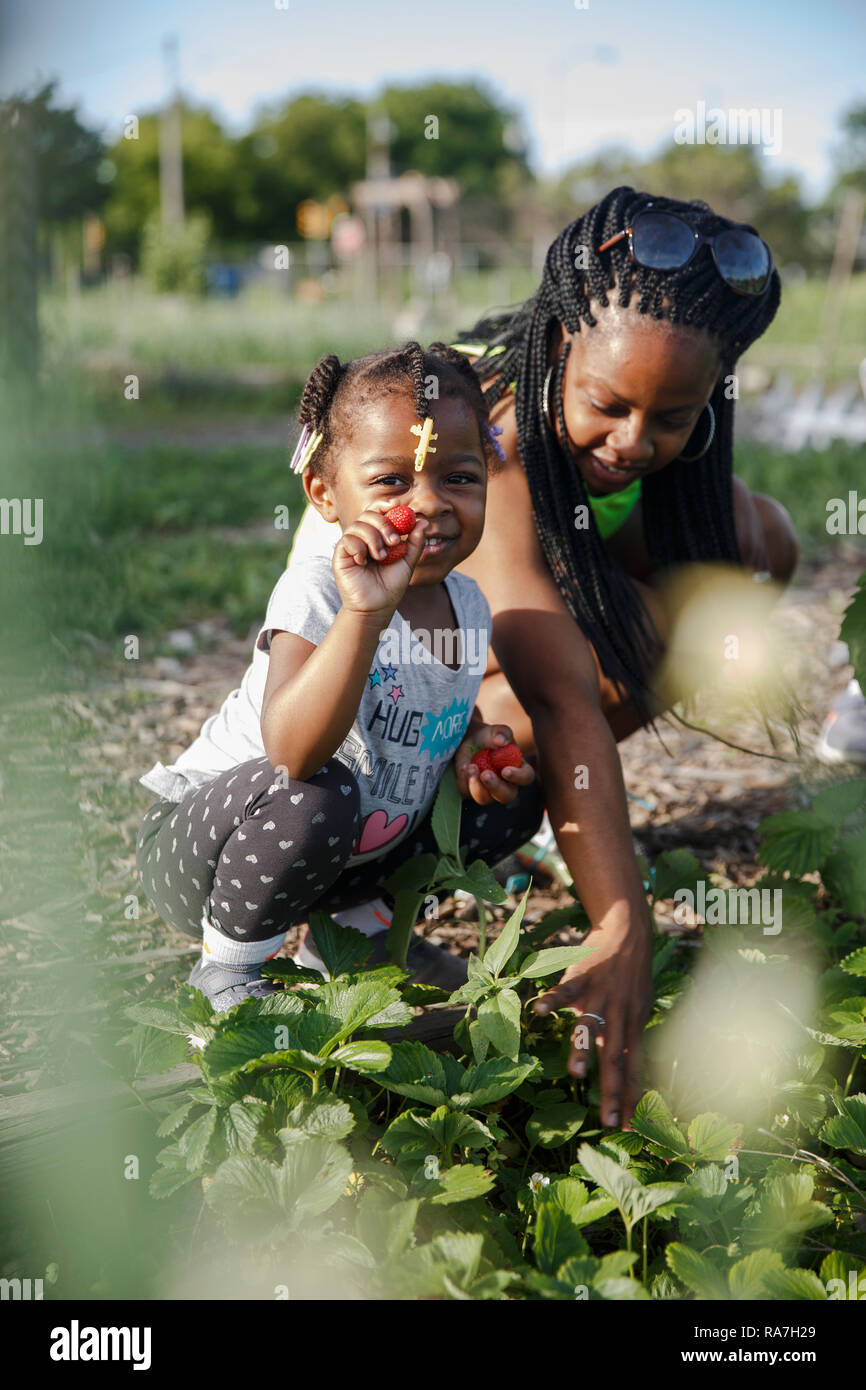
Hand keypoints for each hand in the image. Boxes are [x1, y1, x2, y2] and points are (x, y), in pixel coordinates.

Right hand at [332, 504, 428, 616]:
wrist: (376, 607)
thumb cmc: (390, 586)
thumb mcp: (408, 562)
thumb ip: (415, 543)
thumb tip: (423, 521)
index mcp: (378, 535)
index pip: (379, 512)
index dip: (386, 505)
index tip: (397, 506)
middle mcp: (363, 537)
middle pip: (369, 514)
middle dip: (384, 523)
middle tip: (395, 540)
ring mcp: (351, 545)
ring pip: (358, 525)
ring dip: (373, 538)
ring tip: (381, 557)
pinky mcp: (341, 554)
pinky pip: (348, 540)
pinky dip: (359, 548)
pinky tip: (364, 562)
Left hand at [454, 722, 534, 805]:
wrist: (469, 740)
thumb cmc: (488, 736)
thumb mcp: (495, 731)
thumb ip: (501, 733)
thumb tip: (500, 741)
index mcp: (518, 769)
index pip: (526, 777)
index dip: (518, 777)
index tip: (505, 770)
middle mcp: (506, 784)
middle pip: (507, 796)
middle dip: (496, 787)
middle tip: (486, 774)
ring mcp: (488, 791)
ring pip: (485, 799)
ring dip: (477, 786)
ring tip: (470, 767)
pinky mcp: (471, 791)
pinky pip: (467, 792)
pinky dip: (464, 780)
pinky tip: (464, 766)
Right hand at [532, 915, 652, 1128]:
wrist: (629, 931)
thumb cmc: (630, 977)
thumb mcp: (637, 1009)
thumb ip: (626, 1038)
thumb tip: (625, 1072)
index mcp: (632, 1026)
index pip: (634, 1069)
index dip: (632, 1098)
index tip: (629, 1128)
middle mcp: (619, 1014)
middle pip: (615, 1057)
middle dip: (612, 1090)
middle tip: (609, 1120)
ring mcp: (600, 995)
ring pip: (591, 1025)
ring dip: (583, 1049)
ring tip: (577, 1073)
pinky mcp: (582, 976)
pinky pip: (565, 989)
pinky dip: (553, 999)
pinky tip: (539, 1010)